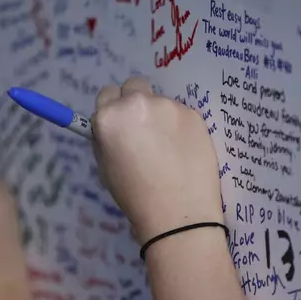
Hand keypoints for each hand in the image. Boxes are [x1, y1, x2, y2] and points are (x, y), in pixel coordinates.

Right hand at [92, 77, 223, 244]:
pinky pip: (181, 114)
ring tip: (169, 149)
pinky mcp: (194, 114)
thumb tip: (113, 126)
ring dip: (160, 116)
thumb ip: (107, 138)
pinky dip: (181, 127)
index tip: (122, 125)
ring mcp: (170, 106)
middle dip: (136, 101)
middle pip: (134, 86)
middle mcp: (138, 103)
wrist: (179, 213)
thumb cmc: (135, 196)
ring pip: (161, 102)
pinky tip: (185, 152)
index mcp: (110, 116)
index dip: (114, 110)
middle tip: (144, 130)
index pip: (107, 94)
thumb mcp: (106, 167)